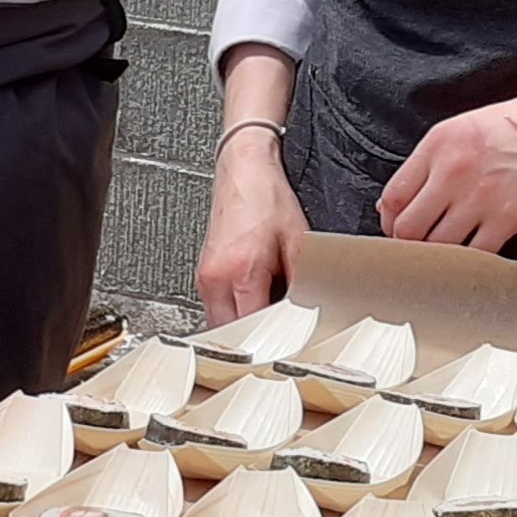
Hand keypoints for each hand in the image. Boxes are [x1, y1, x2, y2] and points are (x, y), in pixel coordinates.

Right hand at [196, 132, 307, 324]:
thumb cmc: (266, 198)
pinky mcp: (204, 273)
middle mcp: (215, 277)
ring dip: (244, 327)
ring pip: (221, 324)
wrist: (243, 171)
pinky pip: (218, 308)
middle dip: (257, 340)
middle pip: (232, 334)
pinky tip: (255, 300)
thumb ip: (305, 282)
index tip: (293, 345)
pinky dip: (236, 311)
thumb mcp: (299, 241)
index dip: (275, 341)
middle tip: (282, 338)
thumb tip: (312, 313)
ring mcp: (205, 276)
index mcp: (241, 270)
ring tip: (268, 315)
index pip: (254, 328)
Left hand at [379, 83, 516, 250]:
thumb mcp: (458, 129)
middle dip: (406, 243)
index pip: (393, 197)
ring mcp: (481, 196)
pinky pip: (476, 254)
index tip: (395, 229)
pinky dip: (469, 262)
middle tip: (415, 248)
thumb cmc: (513, 125)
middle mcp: (454, 171)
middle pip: (409, 227)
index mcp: (436, 146)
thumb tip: (392, 204)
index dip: (389, 221)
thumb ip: (425, 163)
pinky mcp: (510, 216)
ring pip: (438, 246)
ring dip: (435, 256)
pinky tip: (469, 258)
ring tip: (441, 255)